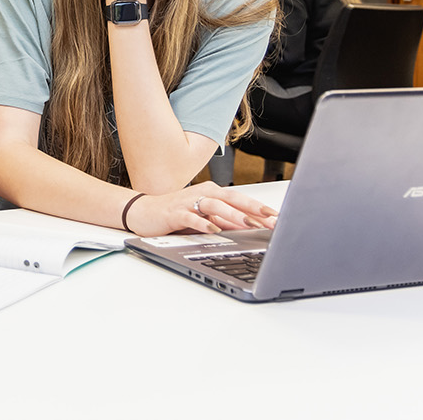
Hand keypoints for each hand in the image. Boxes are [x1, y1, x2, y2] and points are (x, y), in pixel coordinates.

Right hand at [124, 181, 277, 236]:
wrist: (143, 212)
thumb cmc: (176, 215)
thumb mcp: (205, 219)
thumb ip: (225, 222)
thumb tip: (249, 228)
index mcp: (212, 192)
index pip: (241, 200)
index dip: (260, 209)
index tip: (279, 218)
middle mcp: (202, 193)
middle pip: (232, 199)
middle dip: (253, 210)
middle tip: (272, 220)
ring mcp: (188, 202)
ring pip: (214, 205)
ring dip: (232, 215)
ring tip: (248, 224)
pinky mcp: (175, 212)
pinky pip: (191, 217)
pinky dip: (203, 223)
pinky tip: (213, 230)